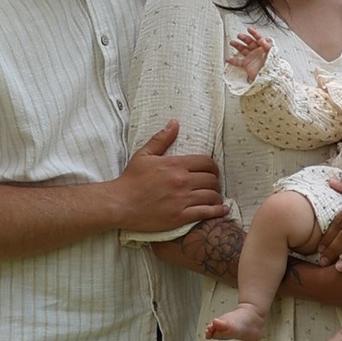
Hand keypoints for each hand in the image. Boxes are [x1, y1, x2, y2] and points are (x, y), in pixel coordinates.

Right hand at [111, 120, 227, 237]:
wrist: (119, 204)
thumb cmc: (130, 180)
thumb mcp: (144, 155)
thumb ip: (162, 139)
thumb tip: (175, 123)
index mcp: (175, 165)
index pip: (206, 162)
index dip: (213, 166)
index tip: (212, 171)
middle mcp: (182, 181)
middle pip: (212, 179)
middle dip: (216, 181)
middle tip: (213, 184)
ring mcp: (182, 200)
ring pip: (212, 195)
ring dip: (217, 196)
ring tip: (216, 197)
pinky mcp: (180, 217)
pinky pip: (206, 212)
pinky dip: (217, 211)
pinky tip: (222, 209)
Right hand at [224, 26, 271, 77]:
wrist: (269, 78)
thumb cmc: (272, 66)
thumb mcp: (271, 54)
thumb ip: (267, 46)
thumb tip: (262, 39)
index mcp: (263, 48)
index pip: (258, 38)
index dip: (254, 33)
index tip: (249, 29)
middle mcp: (257, 52)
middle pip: (249, 42)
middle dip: (244, 38)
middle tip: (239, 35)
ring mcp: (251, 58)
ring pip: (243, 49)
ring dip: (237, 45)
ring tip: (232, 42)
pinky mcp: (247, 65)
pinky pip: (238, 62)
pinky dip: (233, 61)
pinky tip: (228, 59)